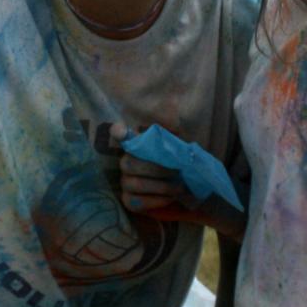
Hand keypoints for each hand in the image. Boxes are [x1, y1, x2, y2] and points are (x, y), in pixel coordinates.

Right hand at [110, 124, 245, 240]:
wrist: (188, 186)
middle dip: (156, 168)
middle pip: (130, 163)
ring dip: (160, 186)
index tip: (120, 130)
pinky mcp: (129, 200)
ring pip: (134, 184)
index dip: (118, 132)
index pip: (119, 133)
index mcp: (137, 144)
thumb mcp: (181, 143)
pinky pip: (137, 201)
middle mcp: (126, 161)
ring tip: (179, 186)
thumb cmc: (180, 161)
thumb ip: (174, 128)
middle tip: (177, 171)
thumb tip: (171, 105)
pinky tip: (171, 197)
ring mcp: (125, 182)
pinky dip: (157, 200)